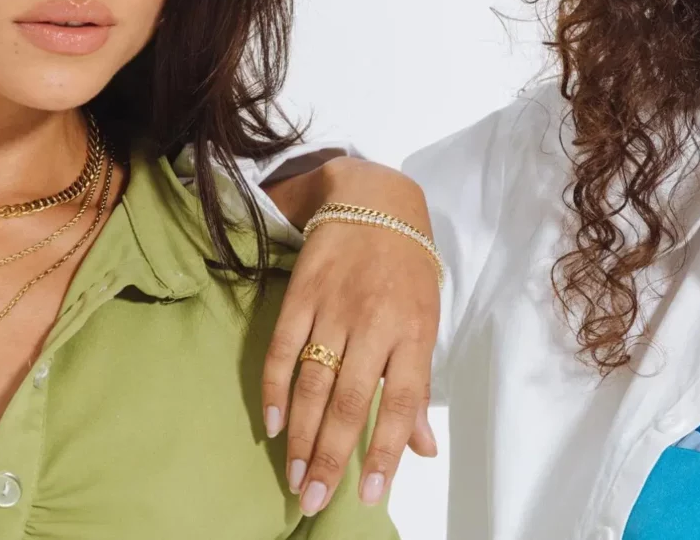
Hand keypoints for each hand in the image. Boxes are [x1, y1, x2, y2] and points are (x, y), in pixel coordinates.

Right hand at [261, 157, 440, 515]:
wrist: (375, 201)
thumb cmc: (408, 269)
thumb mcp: (427, 321)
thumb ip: (418, 385)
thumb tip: (422, 448)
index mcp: (414, 333)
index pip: (401, 402)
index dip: (387, 450)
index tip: (372, 493)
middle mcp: (374, 323)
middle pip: (348, 401)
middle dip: (331, 456)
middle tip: (314, 498)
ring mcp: (334, 308)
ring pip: (313, 382)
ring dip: (301, 435)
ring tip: (294, 476)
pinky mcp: (302, 294)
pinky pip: (283, 348)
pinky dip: (275, 388)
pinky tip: (272, 425)